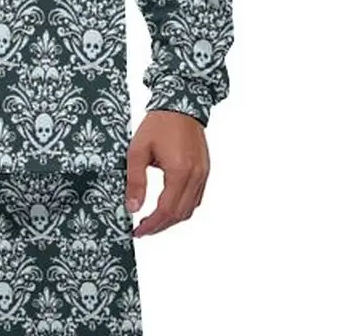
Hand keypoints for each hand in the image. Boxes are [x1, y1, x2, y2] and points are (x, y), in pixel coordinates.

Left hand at [124, 111, 208, 236]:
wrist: (182, 104)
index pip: (166, 209)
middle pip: (179, 214)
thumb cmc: (159, 124)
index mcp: (180, 171)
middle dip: (160, 226)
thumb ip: (135, 181)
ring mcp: (203, 174)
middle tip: (142, 230)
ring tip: (152, 221)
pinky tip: (167, 208)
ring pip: (190, 209)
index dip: (151, 225)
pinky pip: (196, 199)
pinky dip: (181, 209)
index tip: (137, 231)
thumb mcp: (138, 151)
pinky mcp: (205, 171)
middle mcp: (196, 176)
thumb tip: (132, 208)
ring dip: (171, 220)